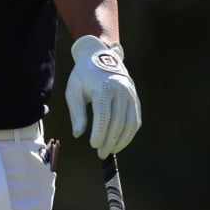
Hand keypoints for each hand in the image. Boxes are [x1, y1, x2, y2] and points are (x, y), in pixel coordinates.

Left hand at [64, 35, 141, 158]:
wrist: (100, 55)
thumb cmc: (83, 75)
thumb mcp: (73, 90)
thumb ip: (77, 112)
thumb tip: (78, 134)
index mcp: (102, 87)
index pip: (103, 115)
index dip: (99, 133)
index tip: (93, 144)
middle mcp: (120, 90)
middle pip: (118, 122)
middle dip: (110, 140)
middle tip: (101, 153)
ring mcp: (130, 94)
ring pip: (130, 124)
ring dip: (121, 141)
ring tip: (110, 151)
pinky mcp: (135, 98)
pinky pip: (135, 120)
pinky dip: (129, 134)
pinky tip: (120, 142)